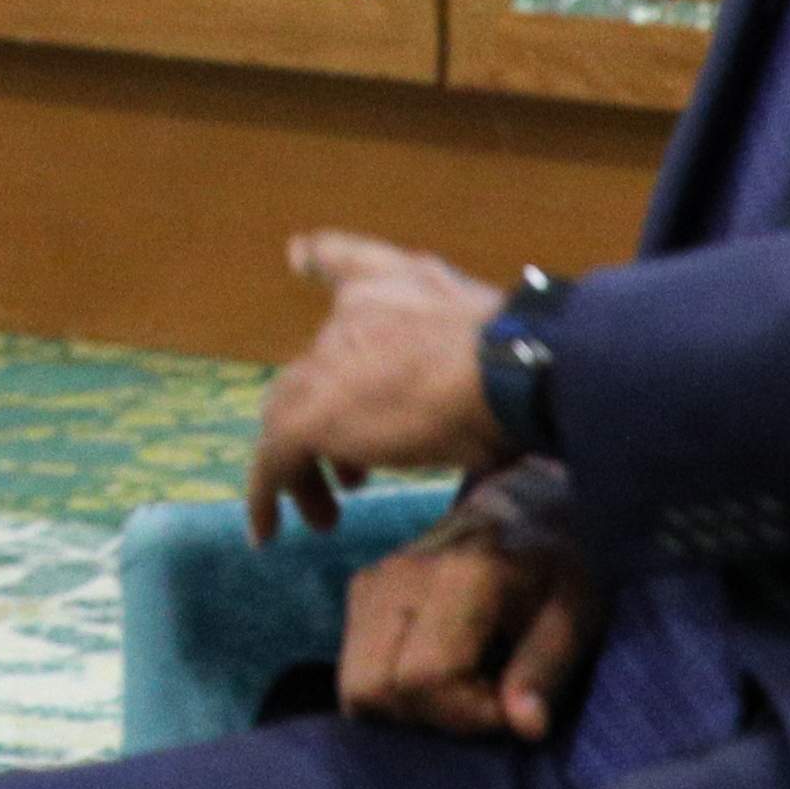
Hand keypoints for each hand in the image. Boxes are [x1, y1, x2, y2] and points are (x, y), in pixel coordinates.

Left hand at [245, 229, 514, 538]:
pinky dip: (265, 496)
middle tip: (353, 474)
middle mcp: (351, 316)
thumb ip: (476, 349)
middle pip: (314, 371)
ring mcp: (326, 365)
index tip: (299, 256)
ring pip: (290, 418)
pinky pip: (273, 461)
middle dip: (328, 420)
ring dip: (305, 467)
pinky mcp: (311, 417)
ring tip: (327, 515)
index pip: (348, 263)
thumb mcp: (501, 343)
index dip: (321, 259)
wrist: (511, 371)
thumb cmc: (524, 364)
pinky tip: (266, 532)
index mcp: (399, 284)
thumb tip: (495, 387)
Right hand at [335, 474, 601, 742]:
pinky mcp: (360, 589)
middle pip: (376, 689)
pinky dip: (390, 688)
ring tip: (459, 689)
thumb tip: (524, 727)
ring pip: (355, 686)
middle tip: (481, 701)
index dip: (467, 713)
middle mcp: (403, 573)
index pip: (427, 677)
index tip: (509, 707)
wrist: (522, 504)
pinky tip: (434, 673)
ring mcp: (373, 579)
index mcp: (463, 574)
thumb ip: (546, 669)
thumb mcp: (575, 614)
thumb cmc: (557, 566)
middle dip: (430, 717)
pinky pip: (353, 670)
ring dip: (405, 708)